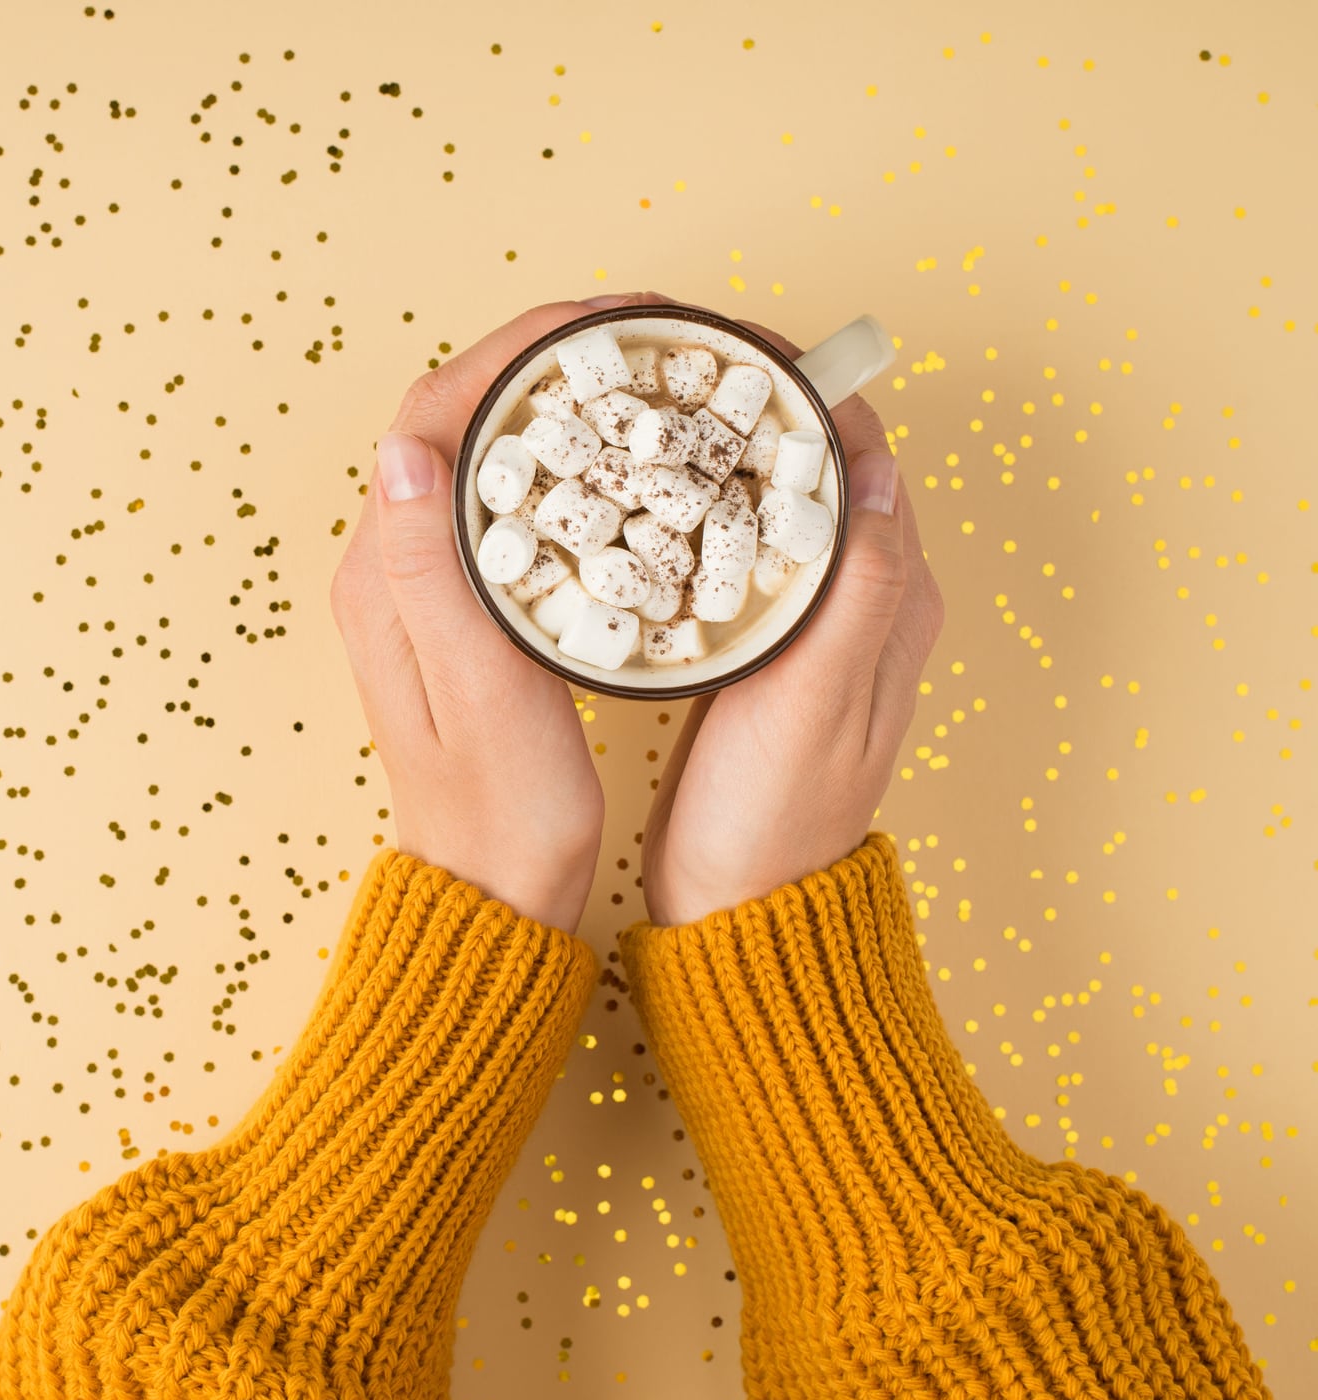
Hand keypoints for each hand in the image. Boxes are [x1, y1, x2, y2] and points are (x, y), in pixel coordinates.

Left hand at [330, 295, 669, 933]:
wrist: (495, 892)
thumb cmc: (498, 815)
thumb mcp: (477, 695)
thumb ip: (431, 573)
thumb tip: (403, 448)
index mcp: (387, 573)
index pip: (437, 414)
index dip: (523, 350)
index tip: (616, 321)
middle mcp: (397, 563)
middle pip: (467, 414)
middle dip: (556, 356)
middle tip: (659, 332)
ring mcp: (432, 582)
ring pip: (495, 450)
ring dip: (568, 399)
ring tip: (658, 373)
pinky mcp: (472, 604)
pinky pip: (519, 497)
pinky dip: (576, 458)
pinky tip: (637, 458)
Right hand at [642, 313, 945, 924]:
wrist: (739, 913)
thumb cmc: (773, 819)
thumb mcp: (818, 704)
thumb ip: (854, 590)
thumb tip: (875, 467)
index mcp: (891, 602)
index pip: (864, 457)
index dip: (806, 394)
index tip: (731, 347)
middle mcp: (863, 604)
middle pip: (818, 470)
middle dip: (753, 410)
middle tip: (667, 368)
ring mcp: (812, 629)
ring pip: (775, 508)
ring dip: (722, 458)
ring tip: (648, 417)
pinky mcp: (764, 655)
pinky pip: (741, 554)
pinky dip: (702, 514)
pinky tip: (646, 505)